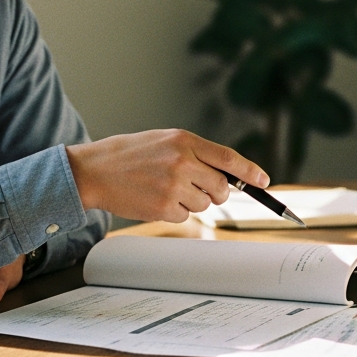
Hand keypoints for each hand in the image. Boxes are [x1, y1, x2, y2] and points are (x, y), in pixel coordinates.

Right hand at [66, 129, 268, 222]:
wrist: (93, 171)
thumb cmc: (129, 155)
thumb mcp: (164, 141)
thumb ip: (195, 153)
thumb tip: (226, 174)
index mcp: (184, 141)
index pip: (228, 158)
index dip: (249, 171)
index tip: (263, 181)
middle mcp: (182, 162)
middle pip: (221, 188)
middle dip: (215, 192)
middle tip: (196, 187)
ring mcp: (173, 186)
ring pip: (204, 204)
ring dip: (191, 201)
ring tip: (165, 188)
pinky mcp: (163, 208)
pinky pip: (184, 216)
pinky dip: (174, 212)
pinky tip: (154, 199)